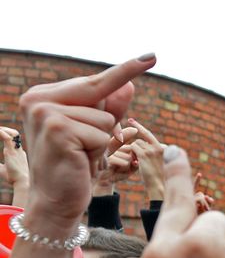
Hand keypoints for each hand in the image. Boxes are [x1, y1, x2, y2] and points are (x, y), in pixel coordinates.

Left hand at [0, 127, 29, 205]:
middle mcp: (18, 149)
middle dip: (6, 129)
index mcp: (18, 153)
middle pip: (15, 134)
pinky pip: (7, 139)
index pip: (13, 140)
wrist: (22, 182)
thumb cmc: (13, 178)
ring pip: (12, 134)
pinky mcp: (12, 152)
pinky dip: (1, 134)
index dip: (6, 135)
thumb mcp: (2, 169)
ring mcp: (16, 150)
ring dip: (4, 130)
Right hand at [18, 56, 153, 234]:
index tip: (154, 55)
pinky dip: (99, 152)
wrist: (55, 202)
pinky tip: (79, 161)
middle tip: (85, 147)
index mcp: (43, 95)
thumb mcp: (96, 133)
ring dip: (102, 142)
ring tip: (80, 156)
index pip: (94, 80)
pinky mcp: (58, 129)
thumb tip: (129, 84)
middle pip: (102, 96)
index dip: (127, 70)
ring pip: (107, 118)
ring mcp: (46, 112)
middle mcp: (38, 99)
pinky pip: (103, 134)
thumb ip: (111, 107)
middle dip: (107, 122)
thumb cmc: (76, 166)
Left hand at [127, 118, 166, 200]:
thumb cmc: (161, 179)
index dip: (140, 128)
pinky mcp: (145, 155)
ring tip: (137, 162)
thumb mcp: (162, 163)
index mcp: (166, 149)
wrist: (160, 187)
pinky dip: (131, 154)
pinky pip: (133, 148)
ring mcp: (152, 150)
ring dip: (133, 151)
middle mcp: (160, 147)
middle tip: (129, 122)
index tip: (132, 121)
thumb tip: (151, 146)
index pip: (149, 135)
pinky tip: (135, 162)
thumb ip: (156, 153)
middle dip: (136, 139)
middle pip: (142, 139)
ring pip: (136, 143)